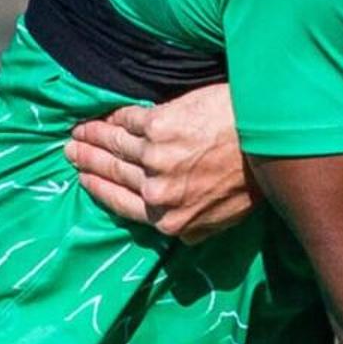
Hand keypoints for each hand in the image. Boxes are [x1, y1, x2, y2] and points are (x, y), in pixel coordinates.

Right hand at [67, 82, 254, 240]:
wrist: (271, 141)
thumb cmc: (254, 181)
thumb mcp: (223, 219)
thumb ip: (192, 225)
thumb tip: (171, 227)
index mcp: (171, 220)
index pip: (123, 205)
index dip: (101, 190)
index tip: (85, 179)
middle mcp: (158, 194)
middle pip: (115, 174)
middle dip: (89, 161)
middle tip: (71, 151)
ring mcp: (156, 159)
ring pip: (116, 146)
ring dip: (93, 137)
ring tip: (79, 131)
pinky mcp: (159, 127)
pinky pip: (129, 121)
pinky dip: (116, 118)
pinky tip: (107, 116)